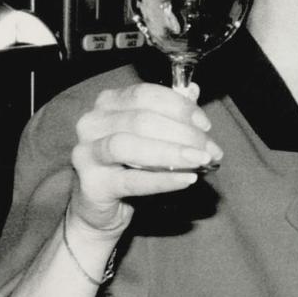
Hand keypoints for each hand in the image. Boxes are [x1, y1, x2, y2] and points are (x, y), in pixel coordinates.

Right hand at [69, 81, 221, 231]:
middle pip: (141, 120)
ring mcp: (87, 154)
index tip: (205, 125)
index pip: (145, 95)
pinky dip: (163, 179)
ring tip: (200, 160)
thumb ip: (170, 112)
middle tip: (210, 151)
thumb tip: (194, 91)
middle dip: (184, 134)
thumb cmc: (128, 164)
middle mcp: (93, 123)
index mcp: (108, 103)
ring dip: (172, 153)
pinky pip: (131, 181)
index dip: (180, 107)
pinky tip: (187, 179)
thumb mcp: (150, 135)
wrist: (100, 206)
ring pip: (130, 146)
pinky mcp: (93, 185)